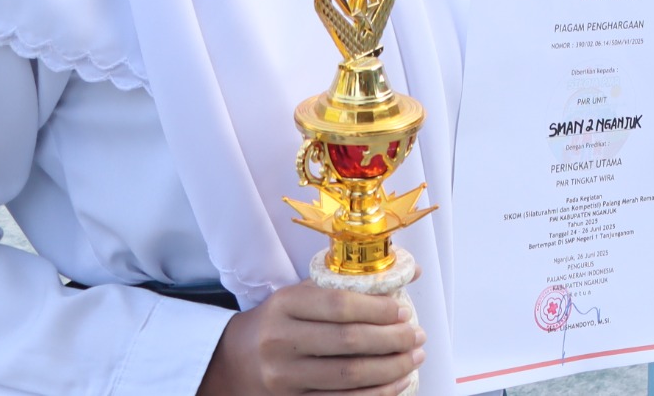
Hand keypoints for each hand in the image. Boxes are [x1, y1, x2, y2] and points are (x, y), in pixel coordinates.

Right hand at [197, 283, 422, 395]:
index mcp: (285, 305)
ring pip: (349, 377)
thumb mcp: (304, 293)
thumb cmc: (282, 321)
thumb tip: (412, 270)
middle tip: (417, 336)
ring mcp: (283, 377)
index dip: (379, 309)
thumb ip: (352, 283)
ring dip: (391, 369)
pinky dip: (376, 394)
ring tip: (414, 358)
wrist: (235, 361)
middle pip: (349, 342)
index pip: (340, 305)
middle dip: (393, 340)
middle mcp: (280, 341)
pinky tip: (397, 382)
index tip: (404, 311)